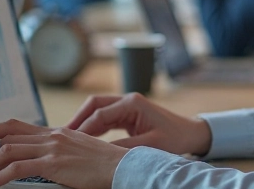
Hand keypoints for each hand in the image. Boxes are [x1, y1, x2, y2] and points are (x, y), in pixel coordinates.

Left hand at [0, 120, 124, 188]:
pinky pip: (18, 168)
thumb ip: (59, 152)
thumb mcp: (78, 151)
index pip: (19, 125)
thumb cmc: (103, 164)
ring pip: (9, 149)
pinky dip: (1, 176)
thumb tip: (41, 161)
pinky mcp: (53, 163)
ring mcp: (52, 148)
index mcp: (57, 132)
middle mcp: (52, 135)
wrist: (120, 166)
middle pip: (9, 132)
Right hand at [66, 93, 212, 155]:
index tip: (70, 141)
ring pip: (97, 110)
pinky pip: (104, 118)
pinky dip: (93, 127)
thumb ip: (124, 147)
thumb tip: (99, 153)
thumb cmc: (175, 138)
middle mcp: (127, 100)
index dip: (83, 127)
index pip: (99, 112)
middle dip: (77, 119)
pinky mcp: (128, 114)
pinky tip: (83, 140)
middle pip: (94, 105)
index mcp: (132, 103)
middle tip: (61, 135)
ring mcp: (127, 106)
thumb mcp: (149, 145)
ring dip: (83, 123)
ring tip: (68, 139)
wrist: (191, 133)